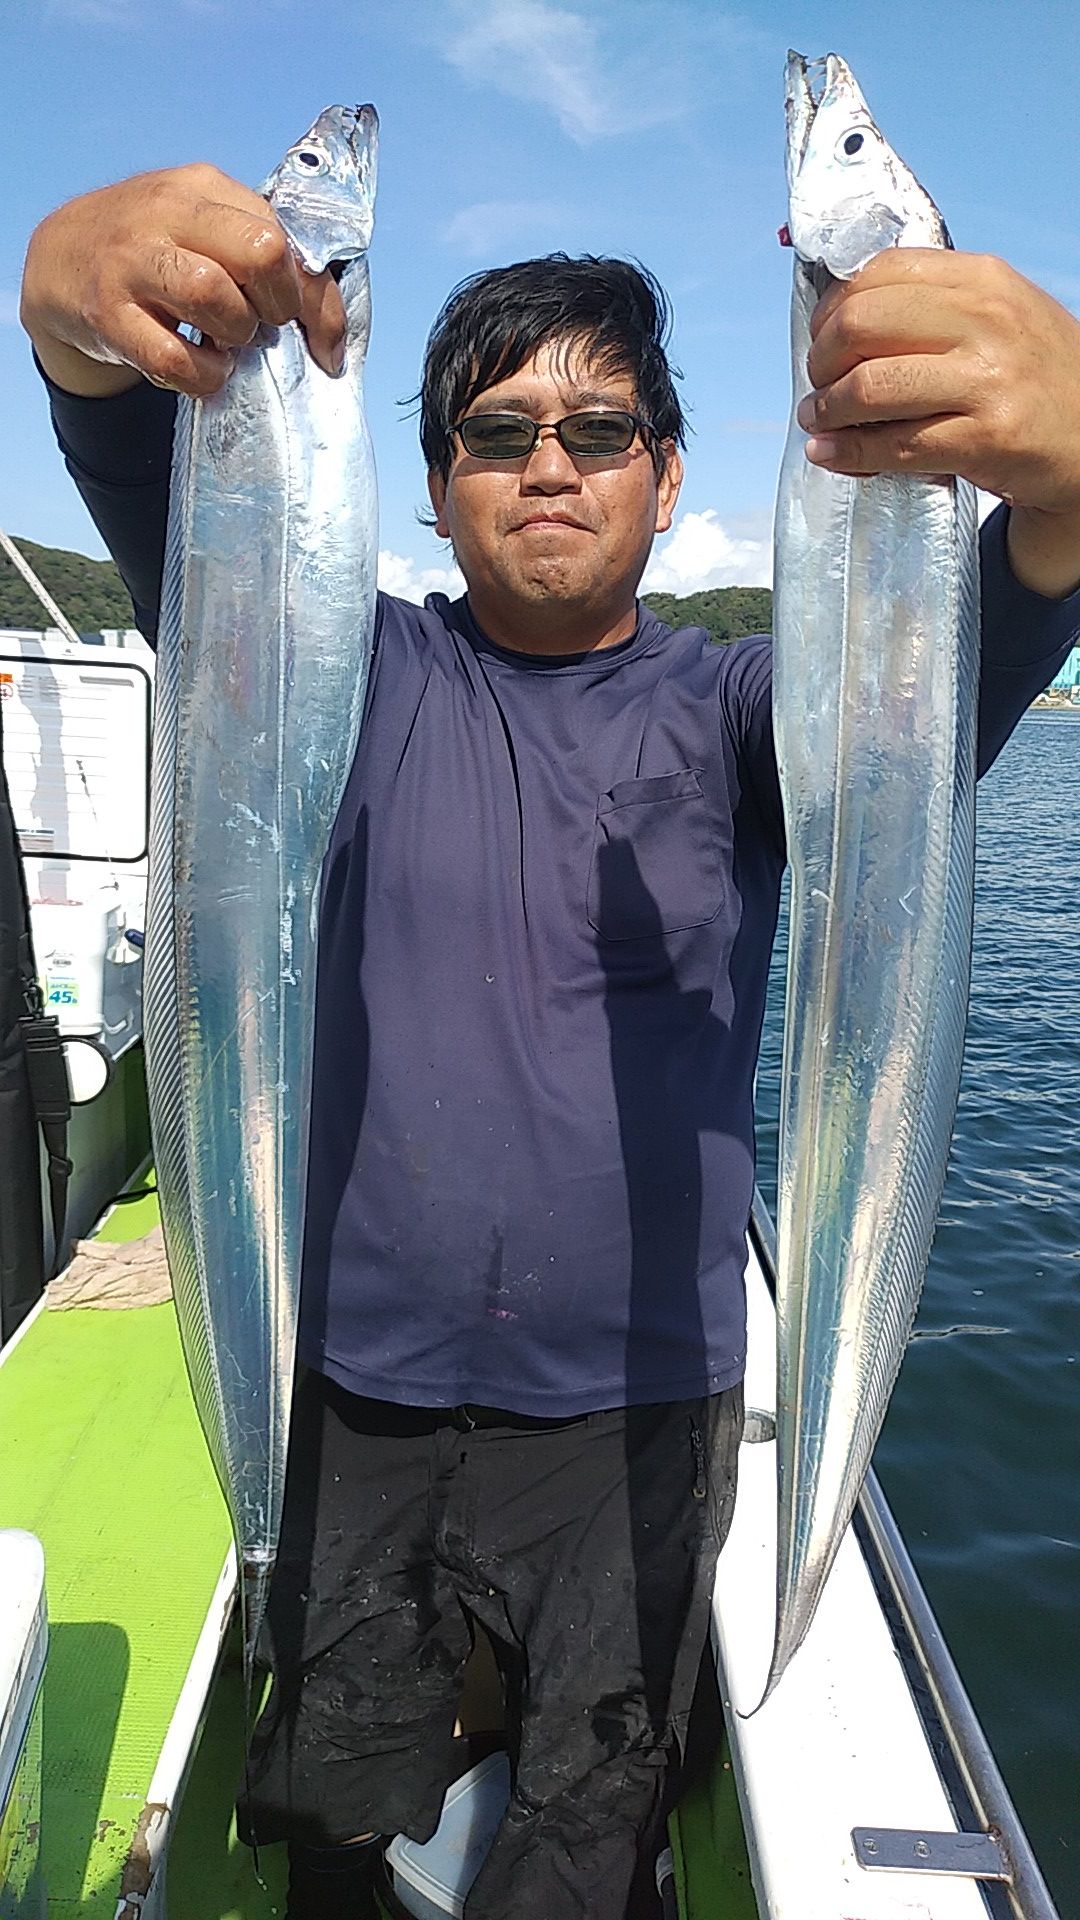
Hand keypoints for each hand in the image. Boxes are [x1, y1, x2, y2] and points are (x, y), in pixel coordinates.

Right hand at [20, 163, 346, 398]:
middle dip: (278, 305)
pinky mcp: (107, 314)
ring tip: (227, 343)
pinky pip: (173, 359)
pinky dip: (202, 377)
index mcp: (203, 187)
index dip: (316, 298)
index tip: (322, 339)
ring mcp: (132, 262)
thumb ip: (259, 253)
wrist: (61, 257)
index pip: (285, 236)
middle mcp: (167, 214)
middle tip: (263, 327)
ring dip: (237, 336)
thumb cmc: (154, 250)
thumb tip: (327, 319)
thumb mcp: (204, 226)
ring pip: (214, 297)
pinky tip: (201, 369)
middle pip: (260, 252)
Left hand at [799, 251, 1079, 595]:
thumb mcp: (999, 315)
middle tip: (819, 384)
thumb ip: (933, 307)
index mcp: (982, 279)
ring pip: (870, 387)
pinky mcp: (985, 438)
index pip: (879, 272)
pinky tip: (832, 453)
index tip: (822, 338)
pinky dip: (849, 453)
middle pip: (861, 324)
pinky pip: (895, 444)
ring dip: (828, 409)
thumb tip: (844, 321)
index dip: (832, 309)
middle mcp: (984, 320)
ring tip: (820, 420)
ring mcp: (986, 380)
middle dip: (822, 360)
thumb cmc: (1036, 378)